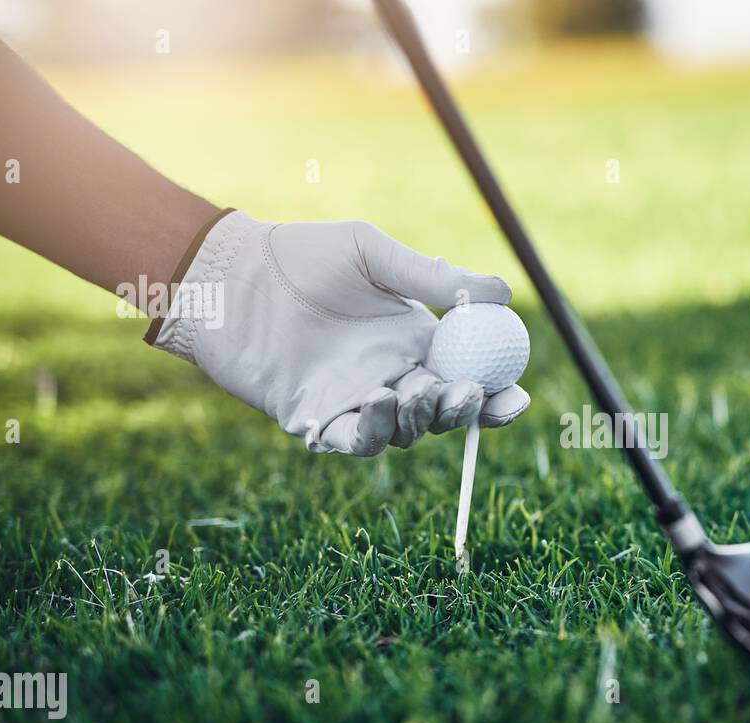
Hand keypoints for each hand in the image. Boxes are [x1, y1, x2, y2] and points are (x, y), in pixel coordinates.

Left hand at [149, 211, 529, 453]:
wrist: (230, 275)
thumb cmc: (301, 256)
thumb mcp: (374, 254)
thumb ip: (434, 278)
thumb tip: (504, 291)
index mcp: (415, 341)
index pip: (468, 376)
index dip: (496, 393)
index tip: (518, 393)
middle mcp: (393, 376)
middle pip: (443, 412)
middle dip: (464, 410)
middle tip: (466, 392)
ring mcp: (356, 402)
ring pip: (404, 432)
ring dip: (417, 419)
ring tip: (411, 389)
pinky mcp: (316, 420)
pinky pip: (352, 441)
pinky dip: (370, 431)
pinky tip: (376, 401)